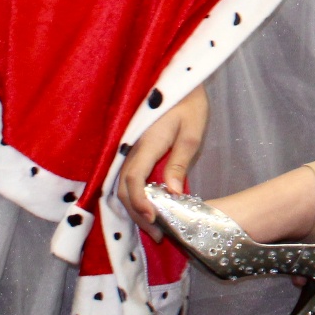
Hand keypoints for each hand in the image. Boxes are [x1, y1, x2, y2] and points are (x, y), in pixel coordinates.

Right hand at [120, 85, 208, 238]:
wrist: (179, 80)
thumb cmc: (189, 103)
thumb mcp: (192, 133)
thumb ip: (179, 162)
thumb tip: (172, 193)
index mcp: (145, 143)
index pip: (134, 179)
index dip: (140, 203)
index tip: (156, 220)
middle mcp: (130, 148)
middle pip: (123, 188)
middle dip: (138, 214)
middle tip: (160, 234)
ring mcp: (129, 150)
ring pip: (122, 185)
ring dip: (135, 207)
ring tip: (156, 226)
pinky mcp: (133, 150)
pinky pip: (127, 177)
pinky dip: (135, 196)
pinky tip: (151, 207)